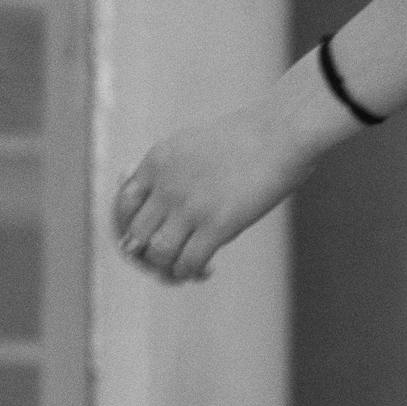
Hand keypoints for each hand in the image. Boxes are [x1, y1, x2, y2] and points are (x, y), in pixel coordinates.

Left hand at [112, 99, 308, 284]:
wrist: (282, 132)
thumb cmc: (248, 138)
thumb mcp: (194, 144)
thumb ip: (173, 170)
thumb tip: (165, 204)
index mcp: (157, 161)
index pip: (124, 205)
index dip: (131, 227)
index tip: (151, 237)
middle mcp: (167, 185)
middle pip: (136, 234)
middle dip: (147, 255)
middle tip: (167, 261)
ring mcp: (190, 206)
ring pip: (158, 253)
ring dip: (168, 269)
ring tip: (184, 270)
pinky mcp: (218, 224)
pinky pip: (189, 262)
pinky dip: (192, 273)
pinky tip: (206, 270)